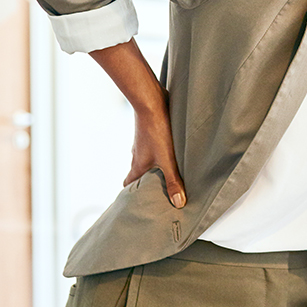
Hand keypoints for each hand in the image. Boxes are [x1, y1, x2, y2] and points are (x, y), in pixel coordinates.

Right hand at [88, 38, 187, 208]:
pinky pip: (152, 146)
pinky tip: (171, 151)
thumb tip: (178, 203)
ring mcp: (142, 143)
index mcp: (138, 165)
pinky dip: (158, 153)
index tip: (136, 202)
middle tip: (157, 190)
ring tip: (167, 173)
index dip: (131, 194)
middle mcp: (137, 155)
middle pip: (137, 173)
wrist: (151, 102)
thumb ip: (173, 181)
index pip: (128, 184)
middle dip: (145, 182)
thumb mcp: (168, 160)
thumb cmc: (157, 131)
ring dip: (153, 167)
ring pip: (145, 159)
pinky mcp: (149, 132)